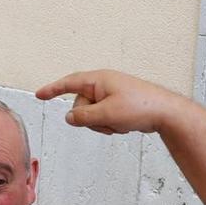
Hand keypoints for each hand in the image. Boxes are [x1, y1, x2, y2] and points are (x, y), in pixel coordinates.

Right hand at [35, 70, 186, 135]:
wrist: (166, 112)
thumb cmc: (141, 107)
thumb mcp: (106, 114)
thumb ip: (83, 116)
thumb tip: (69, 117)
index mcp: (99, 80)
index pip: (68, 83)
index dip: (52, 89)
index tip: (39, 94)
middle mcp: (104, 84)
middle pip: (80, 104)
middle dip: (90, 118)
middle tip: (107, 122)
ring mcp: (111, 94)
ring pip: (91, 113)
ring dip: (101, 123)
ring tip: (119, 123)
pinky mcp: (118, 104)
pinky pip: (103, 117)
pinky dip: (110, 124)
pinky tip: (124, 124)